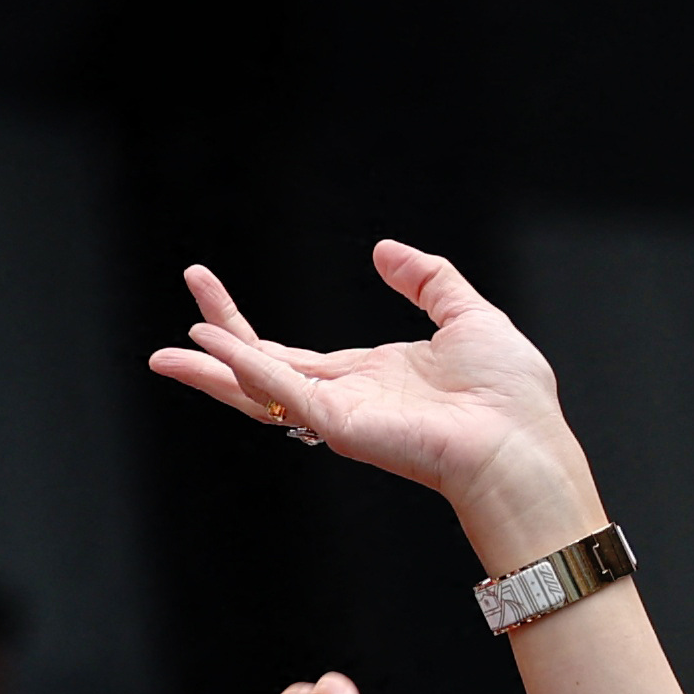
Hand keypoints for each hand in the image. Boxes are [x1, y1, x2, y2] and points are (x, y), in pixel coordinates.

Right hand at [149, 242, 596, 561]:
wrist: (523, 443)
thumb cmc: (511, 397)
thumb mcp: (466, 315)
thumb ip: (426, 280)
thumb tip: (385, 251)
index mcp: (369, 377)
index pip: (290, 353)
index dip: (246, 326)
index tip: (205, 287)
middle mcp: (346, 399)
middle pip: (262, 369)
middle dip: (219, 336)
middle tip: (189, 292)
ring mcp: (340, 416)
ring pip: (259, 391)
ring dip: (215, 367)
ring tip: (170, 352)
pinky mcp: (342, 425)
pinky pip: (283, 394)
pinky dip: (246, 371)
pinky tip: (214, 350)